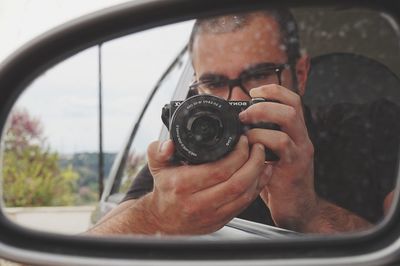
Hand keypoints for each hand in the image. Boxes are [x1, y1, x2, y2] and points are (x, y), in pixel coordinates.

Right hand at [143, 136, 269, 234]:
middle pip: (237, 182)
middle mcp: (198, 202)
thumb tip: (168, 144)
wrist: (163, 220)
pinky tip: (260, 175)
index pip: (220, 169)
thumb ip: (159, 151)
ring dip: (258, 175)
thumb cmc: (165, 191)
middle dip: (254, 162)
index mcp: (184, 185)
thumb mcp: (157, 166)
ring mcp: (211, 214)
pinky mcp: (221, 221)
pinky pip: (244, 204)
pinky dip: (256, 188)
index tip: (242, 141)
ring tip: (262, 158)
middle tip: (257, 147)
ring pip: (244, 195)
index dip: (238, 154)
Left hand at [239, 84, 316, 230]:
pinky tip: (251, 149)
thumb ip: (259, 139)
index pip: (292, 100)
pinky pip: (281, 143)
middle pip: (292, 105)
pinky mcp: (295, 165)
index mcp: (295, 132)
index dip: (273, 90)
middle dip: (264, 102)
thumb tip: (235, 125)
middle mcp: (301, 138)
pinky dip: (262, 140)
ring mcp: (300, 150)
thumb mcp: (269, 155)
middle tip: (245, 113)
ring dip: (262, 118)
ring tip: (246, 129)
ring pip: (288, 119)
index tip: (253, 92)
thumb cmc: (278, 180)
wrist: (296, 209)